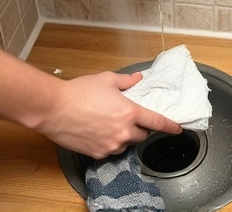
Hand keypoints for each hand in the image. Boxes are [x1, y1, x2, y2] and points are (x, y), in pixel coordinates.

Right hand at [37, 71, 181, 158]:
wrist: (54, 108)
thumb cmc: (79, 92)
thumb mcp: (106, 80)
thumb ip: (127, 80)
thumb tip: (138, 78)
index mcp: (129, 112)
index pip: (157, 122)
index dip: (170, 126)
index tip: (178, 128)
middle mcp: (123, 132)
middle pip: (143, 135)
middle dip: (140, 128)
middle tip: (129, 118)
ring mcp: (111, 145)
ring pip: (126, 144)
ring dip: (124, 136)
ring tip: (109, 123)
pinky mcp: (98, 153)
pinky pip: (111, 150)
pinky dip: (110, 143)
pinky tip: (99, 132)